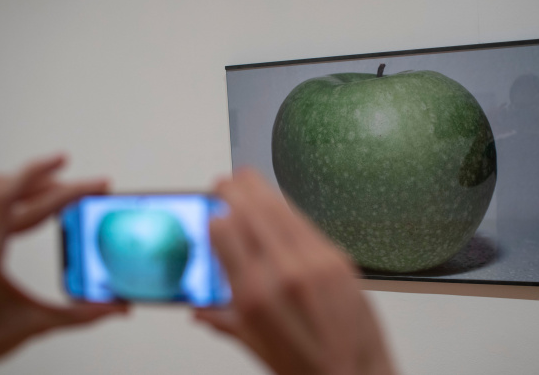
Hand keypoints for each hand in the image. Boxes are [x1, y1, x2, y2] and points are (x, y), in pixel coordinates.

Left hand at [0, 154, 127, 370]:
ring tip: (65, 186)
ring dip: (35, 185)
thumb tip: (114, 307)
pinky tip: (39, 208)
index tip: (92, 184)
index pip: (23, 203)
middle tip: (90, 185)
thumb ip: (77, 314)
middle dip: (56, 180)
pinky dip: (21, 198)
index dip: (63, 188)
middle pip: (11, 188)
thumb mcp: (30, 325)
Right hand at [195, 169, 396, 374]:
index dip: (214, 215)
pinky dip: (287, 208)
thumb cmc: (307, 367)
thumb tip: (200, 307)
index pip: (224, 232)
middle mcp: (284, 272)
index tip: (210, 213)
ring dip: (260, 190)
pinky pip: (306, 222)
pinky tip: (279, 205)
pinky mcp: (338, 258)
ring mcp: (315, 261)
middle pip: (251, 210)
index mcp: (254, 294)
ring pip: (280, 209)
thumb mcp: (254, 345)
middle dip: (234, 190)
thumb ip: (223, 318)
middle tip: (224, 183)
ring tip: (247, 181)